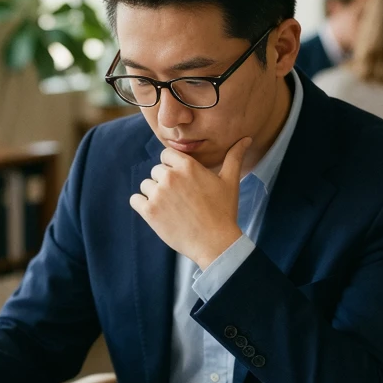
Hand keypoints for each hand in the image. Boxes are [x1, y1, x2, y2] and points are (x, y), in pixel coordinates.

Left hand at [130, 137, 251, 269]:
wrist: (215, 243)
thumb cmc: (224, 212)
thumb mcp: (230, 181)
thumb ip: (234, 157)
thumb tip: (246, 139)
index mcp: (187, 166)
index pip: (166, 155)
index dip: (173, 167)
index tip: (182, 182)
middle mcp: (170, 176)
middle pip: (156, 171)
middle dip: (165, 183)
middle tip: (180, 199)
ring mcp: (158, 194)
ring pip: (146, 185)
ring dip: (154, 194)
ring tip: (172, 208)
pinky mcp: (149, 211)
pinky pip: (135, 200)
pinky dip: (142, 205)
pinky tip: (158, 213)